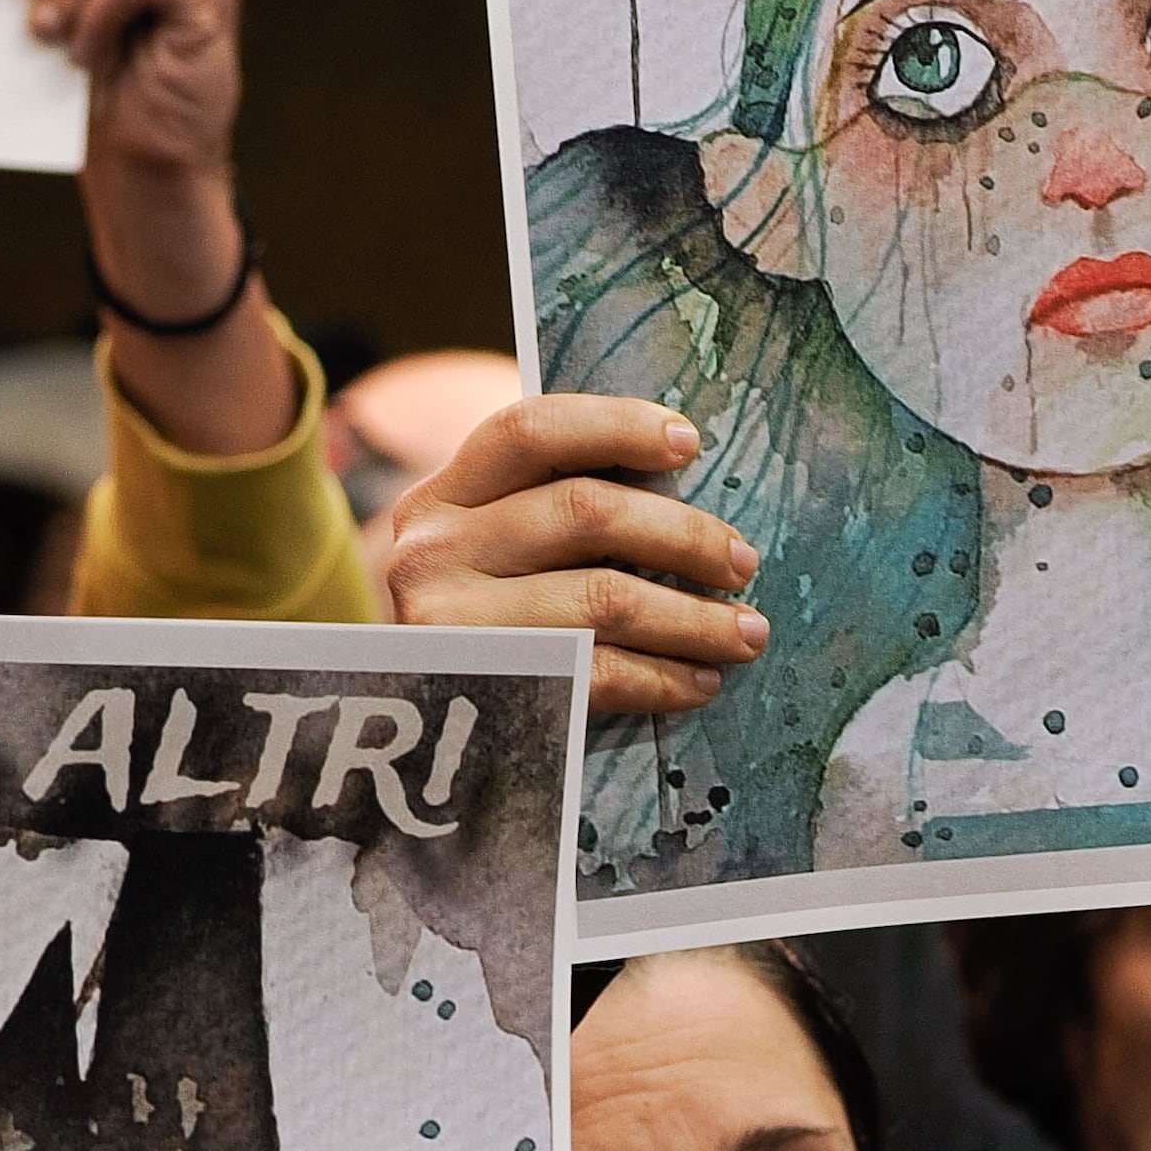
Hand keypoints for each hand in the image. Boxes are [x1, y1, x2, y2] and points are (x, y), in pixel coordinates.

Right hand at [373, 396, 766, 715]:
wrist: (405, 725)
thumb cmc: (483, 617)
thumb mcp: (493, 547)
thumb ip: (554, 507)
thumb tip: (684, 477)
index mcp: (444, 494)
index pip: (532, 430)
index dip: (617, 425)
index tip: (691, 442)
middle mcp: (436, 550)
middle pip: (585, 512)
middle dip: (683, 535)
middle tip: (743, 563)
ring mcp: (452, 624)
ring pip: (603, 596)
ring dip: (693, 617)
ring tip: (746, 631)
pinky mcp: (485, 690)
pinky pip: (596, 674)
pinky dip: (663, 677)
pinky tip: (702, 680)